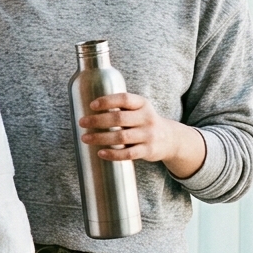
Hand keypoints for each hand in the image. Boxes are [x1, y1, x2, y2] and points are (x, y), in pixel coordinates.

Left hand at [78, 93, 205, 178]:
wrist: (170, 139)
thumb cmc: (145, 121)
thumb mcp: (139, 109)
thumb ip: (121, 107)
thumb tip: (90, 109)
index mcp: (142, 104)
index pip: (124, 99)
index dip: (107, 101)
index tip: (92, 105)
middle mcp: (147, 118)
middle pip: (119, 118)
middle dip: (97, 121)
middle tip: (82, 122)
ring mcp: (148, 135)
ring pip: (121, 137)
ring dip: (100, 138)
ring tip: (85, 138)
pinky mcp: (148, 150)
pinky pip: (128, 154)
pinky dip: (113, 154)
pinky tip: (100, 153)